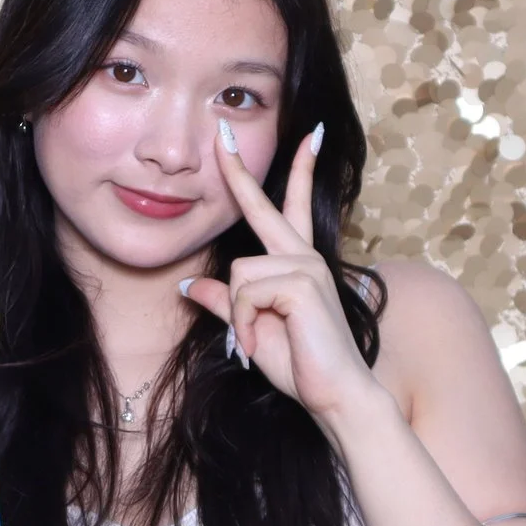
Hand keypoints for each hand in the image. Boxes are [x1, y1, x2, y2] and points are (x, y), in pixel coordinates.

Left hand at [178, 121, 382, 424]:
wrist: (334, 395)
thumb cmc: (299, 365)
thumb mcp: (249, 329)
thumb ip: (224, 303)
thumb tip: (190, 283)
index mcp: (297, 263)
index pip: (291, 207)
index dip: (297, 171)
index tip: (308, 135)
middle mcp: (303, 256)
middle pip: (262, 206)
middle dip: (238, 170)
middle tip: (220, 130)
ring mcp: (305, 266)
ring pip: (237, 273)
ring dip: (237, 316)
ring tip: (257, 342)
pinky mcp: (300, 281)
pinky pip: (243, 293)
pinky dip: (242, 324)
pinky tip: (258, 345)